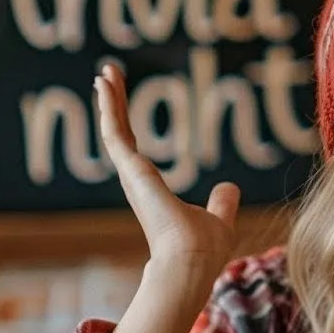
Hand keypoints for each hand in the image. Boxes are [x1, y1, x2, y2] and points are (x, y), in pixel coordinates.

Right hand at [95, 62, 239, 271]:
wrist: (193, 261)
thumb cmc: (205, 249)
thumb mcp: (220, 218)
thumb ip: (222, 202)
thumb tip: (229, 187)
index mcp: (152, 189)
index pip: (133, 148)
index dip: (127, 123)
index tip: (120, 99)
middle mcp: (136, 181)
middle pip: (120, 134)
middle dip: (113, 104)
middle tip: (107, 76)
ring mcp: (131, 176)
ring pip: (114, 129)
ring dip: (109, 100)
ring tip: (105, 71)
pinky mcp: (131, 171)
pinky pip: (115, 133)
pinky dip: (109, 107)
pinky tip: (105, 85)